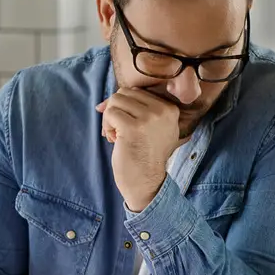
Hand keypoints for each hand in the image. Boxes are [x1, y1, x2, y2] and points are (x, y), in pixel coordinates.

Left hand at [96, 88, 182, 211]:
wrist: (147, 183)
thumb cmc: (146, 157)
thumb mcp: (154, 130)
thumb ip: (139, 111)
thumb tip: (104, 101)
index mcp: (170, 109)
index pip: (137, 92)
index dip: (125, 107)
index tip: (125, 126)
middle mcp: (162, 111)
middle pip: (124, 93)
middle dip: (116, 111)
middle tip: (118, 131)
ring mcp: (148, 118)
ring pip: (115, 101)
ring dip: (110, 118)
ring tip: (116, 135)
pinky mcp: (132, 127)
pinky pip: (110, 113)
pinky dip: (106, 126)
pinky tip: (113, 140)